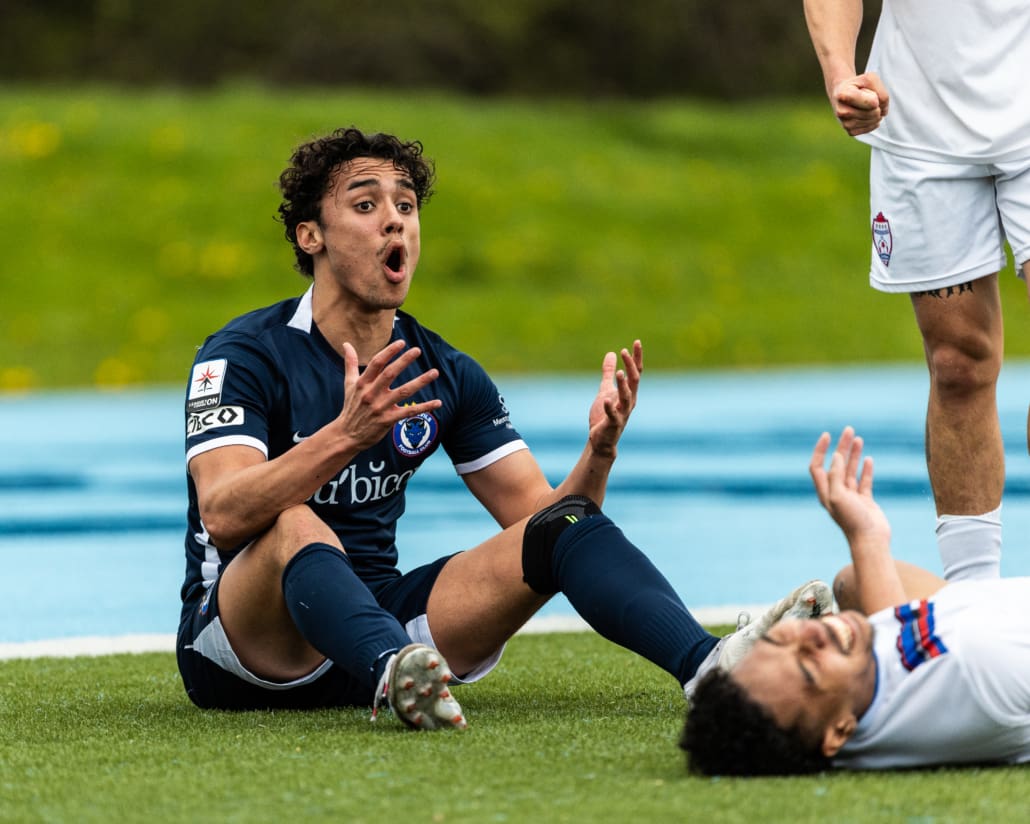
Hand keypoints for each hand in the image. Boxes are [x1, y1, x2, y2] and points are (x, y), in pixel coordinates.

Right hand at [333, 339, 440, 451]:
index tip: (402, 342)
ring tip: (434, 372)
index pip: (376, 363)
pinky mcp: (388, 420)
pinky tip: (438, 402)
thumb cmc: (351, 407)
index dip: (389, 352)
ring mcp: (380, 407)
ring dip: (420, 381)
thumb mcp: (349, 384)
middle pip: (390, 374)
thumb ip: (350, 363)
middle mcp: (371, 393)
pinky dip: (424, 407)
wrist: (347, 435)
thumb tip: (346, 343)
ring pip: (403, 392)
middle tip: (417, 350)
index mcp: (363, 383)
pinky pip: (409, 412)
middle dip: (404, 361)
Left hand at [587, 340, 642, 458]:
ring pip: (626, 397)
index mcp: (629, 393)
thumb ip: (607, 374)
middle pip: (634, 381)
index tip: (636, 342)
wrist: (602, 440)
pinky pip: (613, 414)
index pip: (635, 372)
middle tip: (624, 351)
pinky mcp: (613, 423)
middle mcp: (629, 401)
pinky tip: (606, 399)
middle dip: (630, 366)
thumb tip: (611, 354)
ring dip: (623, 385)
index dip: (636, 358)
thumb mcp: (605, 390)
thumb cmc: (605, 415)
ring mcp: (622, 413)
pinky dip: (610, 407)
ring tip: (618, 372)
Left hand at [809, 427, 890, 544]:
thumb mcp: (838, 496)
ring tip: (858, 439)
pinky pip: (864, 481)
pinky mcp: (865, 501)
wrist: (871, 541)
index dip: (820, 450)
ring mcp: (851, 497)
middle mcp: (836, 493)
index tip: (827, 435)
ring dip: (853, 455)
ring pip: (850, 471)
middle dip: (841, 447)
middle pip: (835, 464)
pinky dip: (866, 470)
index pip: (817, 466)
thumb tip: (835, 456)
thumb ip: (835, 476)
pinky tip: (868, 459)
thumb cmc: (852, 521)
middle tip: (849, 430)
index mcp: (825, 492)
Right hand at [830, 72, 888, 135]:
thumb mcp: (871, 79)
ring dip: (876, 112)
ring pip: (874, 121)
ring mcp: (844, 123)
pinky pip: (871, 127)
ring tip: (866, 106)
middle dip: (877, 105)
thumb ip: (882, 93)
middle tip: (867, 99)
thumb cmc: (858, 85)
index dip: (876, 96)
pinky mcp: (849, 131)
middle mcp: (841, 111)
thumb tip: (883, 113)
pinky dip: (873, 120)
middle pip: (875, 113)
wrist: (842, 94)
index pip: (873, 102)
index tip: (865, 91)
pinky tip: (866, 114)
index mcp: (844, 95)